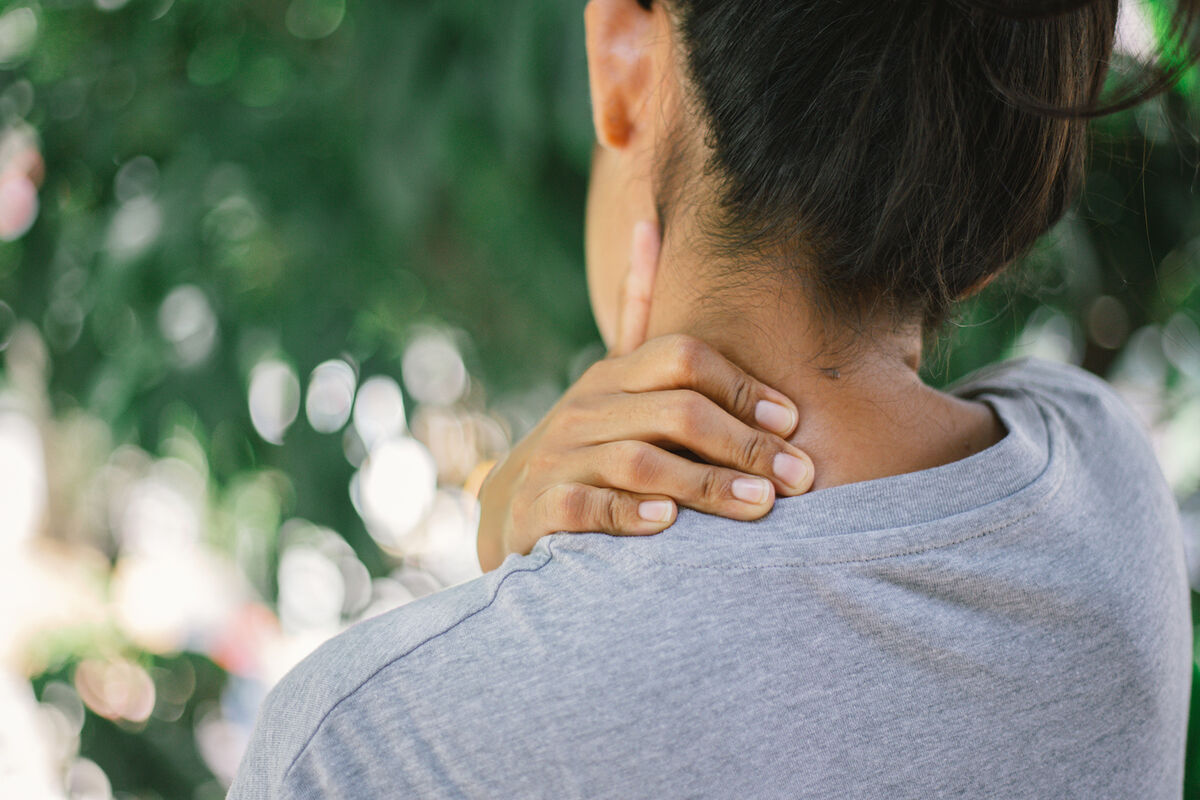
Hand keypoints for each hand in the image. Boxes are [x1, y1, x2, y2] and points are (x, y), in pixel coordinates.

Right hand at [475, 221, 813, 571]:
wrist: (514, 508)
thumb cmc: (588, 442)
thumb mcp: (612, 377)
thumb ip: (636, 314)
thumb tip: (648, 225)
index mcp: (613, 375)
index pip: (683, 359)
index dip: (742, 386)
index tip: (792, 420)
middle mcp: (586, 409)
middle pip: (676, 412)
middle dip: (745, 444)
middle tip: (800, 477)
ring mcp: (560, 456)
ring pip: (640, 462)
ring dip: (705, 483)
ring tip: (760, 505)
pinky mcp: (542, 506)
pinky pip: (588, 506)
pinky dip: (630, 513)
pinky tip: (670, 522)